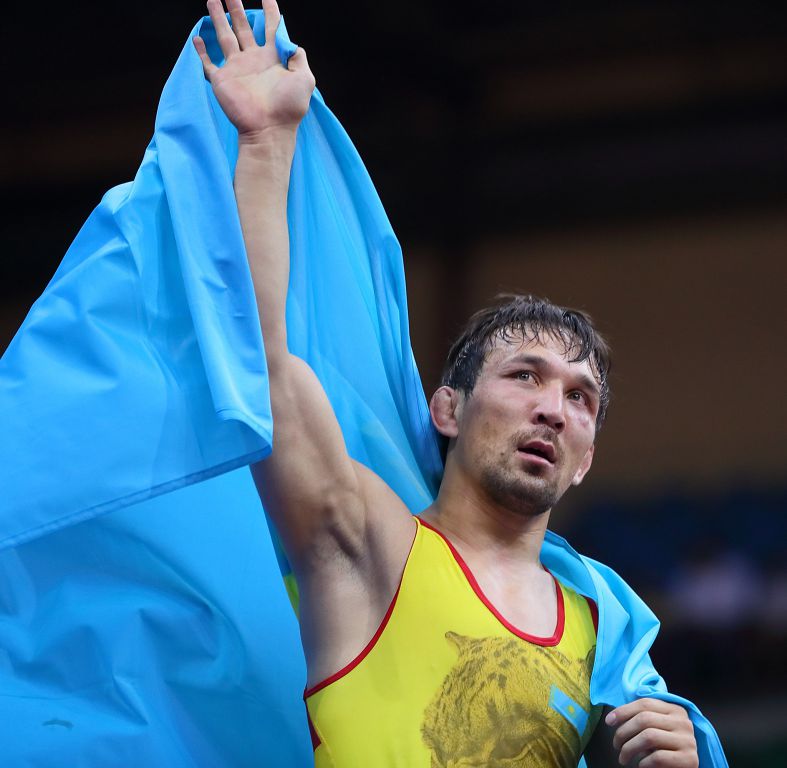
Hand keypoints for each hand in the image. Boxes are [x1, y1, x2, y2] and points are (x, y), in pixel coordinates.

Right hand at [193, 0, 314, 140]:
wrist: (269, 130)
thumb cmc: (289, 107)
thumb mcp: (304, 79)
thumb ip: (298, 57)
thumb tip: (291, 43)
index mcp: (273, 57)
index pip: (272, 27)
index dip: (270, 11)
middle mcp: (254, 59)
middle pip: (244, 27)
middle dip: (238, 9)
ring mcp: (237, 68)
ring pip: (225, 36)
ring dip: (219, 18)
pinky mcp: (222, 79)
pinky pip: (208, 62)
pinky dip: (201, 50)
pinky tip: (197, 37)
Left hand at [606, 698, 697, 766]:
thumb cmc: (666, 748)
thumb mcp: (657, 729)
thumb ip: (643, 719)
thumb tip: (613, 717)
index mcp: (675, 709)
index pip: (645, 703)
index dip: (623, 711)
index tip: (608, 721)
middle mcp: (684, 722)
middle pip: (644, 719)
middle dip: (623, 732)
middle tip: (616, 745)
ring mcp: (688, 741)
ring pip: (649, 737)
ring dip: (629, 749)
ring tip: (623, 758)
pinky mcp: (690, 759)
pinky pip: (658, 757)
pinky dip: (644, 762)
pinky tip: (641, 765)